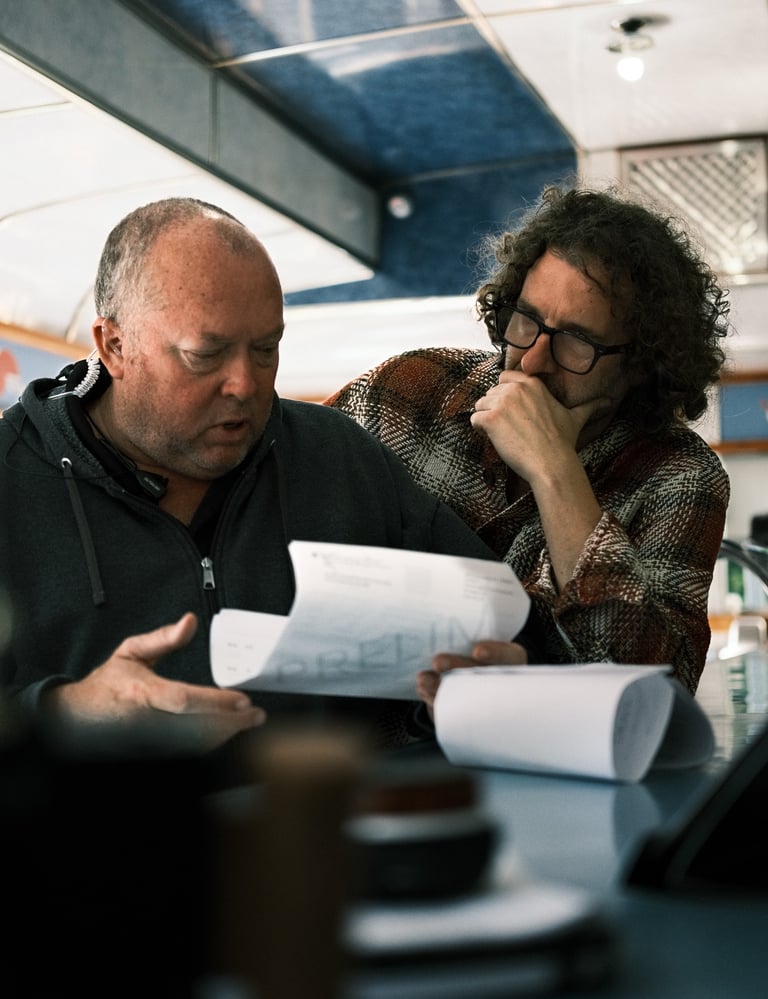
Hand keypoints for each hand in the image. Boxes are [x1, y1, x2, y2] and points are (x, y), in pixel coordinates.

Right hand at [46, 613, 265, 751]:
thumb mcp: (130, 653)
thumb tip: (189, 623)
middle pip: (197, 727)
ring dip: (225, 734)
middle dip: (231, 723)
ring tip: (246, 721)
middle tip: (255, 715)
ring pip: (196, 743)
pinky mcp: (155, 750)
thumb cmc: (108, 685)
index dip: (215, 702)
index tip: (241, 699)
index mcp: (142, 693)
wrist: (80, 717)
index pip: (184, 699)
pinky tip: (225, 731)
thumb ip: (162, 639)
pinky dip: (210, 742)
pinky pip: (188, 750)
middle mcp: (147, 721)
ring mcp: (151, 740)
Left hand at [416, 640, 527, 717]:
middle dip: (458, 667)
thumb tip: (438, 619)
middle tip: (438, 662)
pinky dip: (434, 696)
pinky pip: (452, 704)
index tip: (477, 651)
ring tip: (422, 679)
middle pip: (481, 675)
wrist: (484, 670)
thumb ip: (467, 632)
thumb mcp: (483, 636)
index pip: (507, 655)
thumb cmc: (482, 644)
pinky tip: (423, 688)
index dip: (493, 653)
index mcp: (512, 657)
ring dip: (440, 685)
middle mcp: (501, 677)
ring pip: (464, 693)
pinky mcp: (469, 707)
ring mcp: (486, 696)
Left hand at [470, 371, 611, 480]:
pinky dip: (480, 431)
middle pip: (490, 393)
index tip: (513, 412)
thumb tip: (608, 402)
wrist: (551, 464)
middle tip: (512, 428)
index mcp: (532, 384)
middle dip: (495, 409)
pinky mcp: (490, 418)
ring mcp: (502, 402)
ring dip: (487, 420)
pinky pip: (474, 419)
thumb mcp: (575, 418)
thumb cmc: (562, 443)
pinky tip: (498, 440)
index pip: (505, 378)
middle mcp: (516, 388)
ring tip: (505, 435)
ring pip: (480, 405)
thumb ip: (588, 406)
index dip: (505, 395)